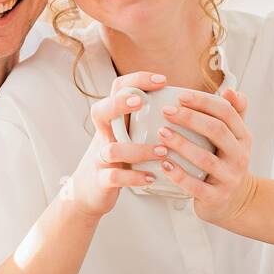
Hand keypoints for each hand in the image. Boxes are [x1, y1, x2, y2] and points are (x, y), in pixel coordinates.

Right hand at [68, 72, 169, 219]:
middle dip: (120, 104)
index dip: (137, 80)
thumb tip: (184, 107)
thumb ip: (145, 121)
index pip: (117, 90)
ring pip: (111, 149)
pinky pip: (114, 176)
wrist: (88, 193)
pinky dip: (134, 177)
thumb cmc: (117, 161)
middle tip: (141, 102)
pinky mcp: (100, 180)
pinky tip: (152, 177)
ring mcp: (99, 158)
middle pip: (101, 111)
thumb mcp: (126, 137)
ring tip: (163, 151)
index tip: (162, 80)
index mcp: (112, 121)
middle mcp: (103, 136)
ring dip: (139, 149)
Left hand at [156, 87, 257, 225]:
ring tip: (162, 133)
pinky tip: (164, 165)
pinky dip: (179, 175)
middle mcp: (239, 156)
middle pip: (216, 131)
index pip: (226, 112)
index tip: (180, 96)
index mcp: (242, 137)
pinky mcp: (216, 197)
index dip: (203, 102)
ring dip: (181, 144)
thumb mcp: (235, 138)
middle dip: (190, 118)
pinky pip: (196, 186)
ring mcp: (229, 178)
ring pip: (205, 158)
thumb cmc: (227, 163)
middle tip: (167, 111)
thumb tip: (230, 89)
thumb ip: (233, 114)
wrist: (235, 201)